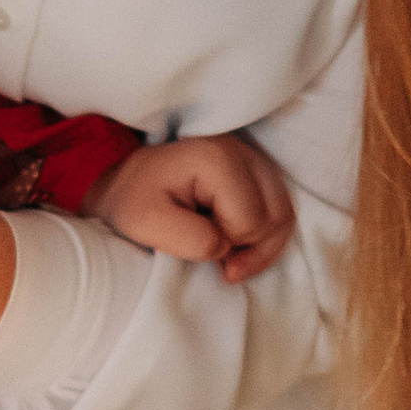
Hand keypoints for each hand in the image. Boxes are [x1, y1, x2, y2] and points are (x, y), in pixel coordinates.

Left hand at [85, 132, 296, 284]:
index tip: (193, 243)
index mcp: (216, 158)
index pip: (251, 221)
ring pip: (284, 216)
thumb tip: (226, 248)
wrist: (126, 186)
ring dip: (260, 246)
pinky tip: (235, 244)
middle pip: (276, 217)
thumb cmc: (132, 202)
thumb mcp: (145, 223)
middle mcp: (242, 152)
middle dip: (249, 248)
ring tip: (226, 255)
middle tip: (213, 257)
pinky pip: (280, 212)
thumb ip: (189, 240)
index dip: (227, 245)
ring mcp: (254, 160)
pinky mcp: (257, 173)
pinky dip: (264, 237)